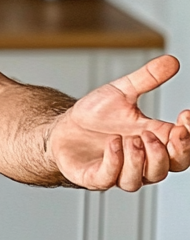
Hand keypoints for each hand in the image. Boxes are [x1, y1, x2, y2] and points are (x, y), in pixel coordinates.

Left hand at [48, 55, 189, 190]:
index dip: (189, 137)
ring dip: (141, 159)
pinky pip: (111, 178)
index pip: (183, 147)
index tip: (185, 115)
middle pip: (171, 167)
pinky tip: (114, 143)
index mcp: (153, 140)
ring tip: (132, 139)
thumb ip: (147, 79)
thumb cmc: (95, 115)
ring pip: (143, 178)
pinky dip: (115, 162)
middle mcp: (142, 160)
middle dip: (171, 152)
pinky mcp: (95, 177)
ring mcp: (120, 171)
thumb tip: (172, 60)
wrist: (62, 128)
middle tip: (158, 133)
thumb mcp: (121, 92)